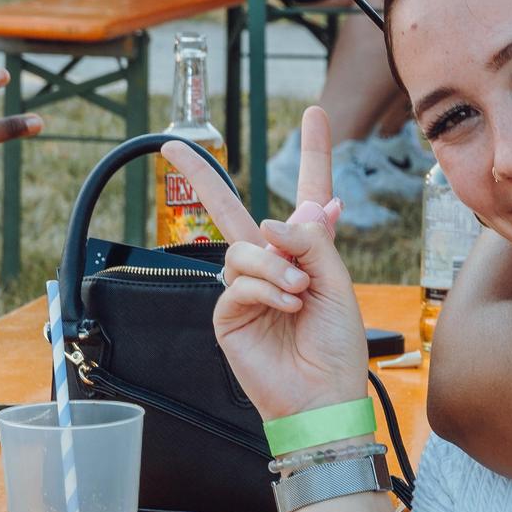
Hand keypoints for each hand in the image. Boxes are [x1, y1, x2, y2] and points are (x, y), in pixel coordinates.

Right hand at [179, 108, 367, 420]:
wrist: (323, 397)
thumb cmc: (337, 345)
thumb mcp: (337, 284)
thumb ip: (311, 242)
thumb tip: (277, 219)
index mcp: (307, 252)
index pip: (307, 194)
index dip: (312, 153)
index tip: (314, 113)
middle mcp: (272, 264)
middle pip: (233, 211)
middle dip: (202, 177)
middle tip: (173, 145)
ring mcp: (246, 288)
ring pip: (244, 249)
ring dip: (276, 267)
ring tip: (299, 293)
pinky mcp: (228, 313)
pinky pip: (237, 281)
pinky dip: (265, 289)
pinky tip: (285, 306)